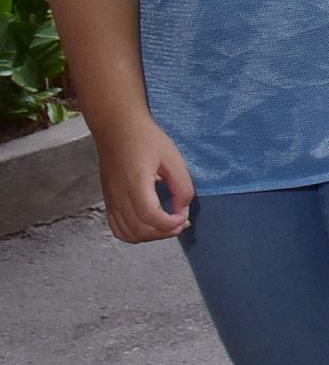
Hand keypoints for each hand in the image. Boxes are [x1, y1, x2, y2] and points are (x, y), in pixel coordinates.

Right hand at [96, 117, 192, 242]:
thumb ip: (181, 186)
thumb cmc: (146, 139)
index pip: (150, 217)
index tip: (184, 217)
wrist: (117, 127)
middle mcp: (119, 195)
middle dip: (164, 233)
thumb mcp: (172, 158)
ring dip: (150, 236)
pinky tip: (149, 224)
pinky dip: (134, 234)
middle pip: (139, 230)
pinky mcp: (108, 200)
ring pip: (127, 234)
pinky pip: (116, 228)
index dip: (170, 224)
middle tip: (181, 222)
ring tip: (167, 225)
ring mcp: (111, 200)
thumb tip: (182, 209)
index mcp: (135, 183)